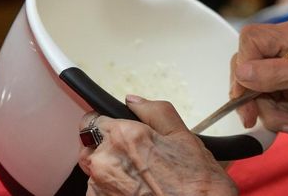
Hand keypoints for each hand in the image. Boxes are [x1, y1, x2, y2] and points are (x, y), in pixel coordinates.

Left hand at [78, 96, 237, 195]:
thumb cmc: (196, 182)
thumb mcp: (182, 136)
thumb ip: (154, 111)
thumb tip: (134, 101)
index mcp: (123, 136)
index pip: (93, 120)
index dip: (109, 125)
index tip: (118, 132)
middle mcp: (105, 162)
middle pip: (92, 146)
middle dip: (110, 148)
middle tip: (138, 158)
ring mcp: (100, 187)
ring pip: (95, 170)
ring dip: (111, 170)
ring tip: (141, 178)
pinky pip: (100, 190)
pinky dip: (113, 189)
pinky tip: (137, 190)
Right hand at [231, 14, 287, 157]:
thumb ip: (276, 73)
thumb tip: (241, 71)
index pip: (253, 39)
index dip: (245, 64)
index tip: (244, 92)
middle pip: (249, 66)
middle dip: (255, 96)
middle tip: (255, 116)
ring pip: (255, 90)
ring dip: (272, 112)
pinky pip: (267, 105)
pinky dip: (279, 119)